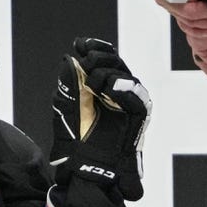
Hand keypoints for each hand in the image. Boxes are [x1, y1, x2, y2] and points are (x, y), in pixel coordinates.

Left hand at [50, 38, 150, 200]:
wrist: (85, 163)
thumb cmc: (76, 136)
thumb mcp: (66, 103)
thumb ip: (70, 81)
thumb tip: (70, 57)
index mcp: (102, 86)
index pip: (104, 60)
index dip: (95, 48)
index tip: (80, 43)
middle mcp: (119, 92)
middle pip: (116, 64)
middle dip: (100, 58)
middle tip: (86, 61)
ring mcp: (131, 103)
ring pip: (126, 77)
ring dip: (108, 73)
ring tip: (93, 81)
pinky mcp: (139, 116)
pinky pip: (137, 97)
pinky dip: (122, 88)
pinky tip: (107, 86)